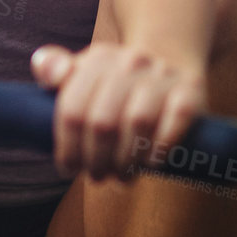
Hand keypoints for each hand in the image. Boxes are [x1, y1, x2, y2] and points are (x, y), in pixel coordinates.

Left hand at [29, 43, 208, 180]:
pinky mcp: (191, 88)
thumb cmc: (115, 80)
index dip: (67, 147)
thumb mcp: (84, 71)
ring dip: (127, 160)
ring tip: (121, 176)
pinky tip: (151, 163)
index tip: (69, 169)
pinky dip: (160, 147)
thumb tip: (44, 70)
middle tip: (97, 176)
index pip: (71, 110)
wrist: (169, 59)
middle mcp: (130, 61)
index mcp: (98, 59)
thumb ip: (56, 69)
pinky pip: (175, 121)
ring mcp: (162, 74)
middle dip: (96, 159)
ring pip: (137, 124)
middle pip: (102, 123)